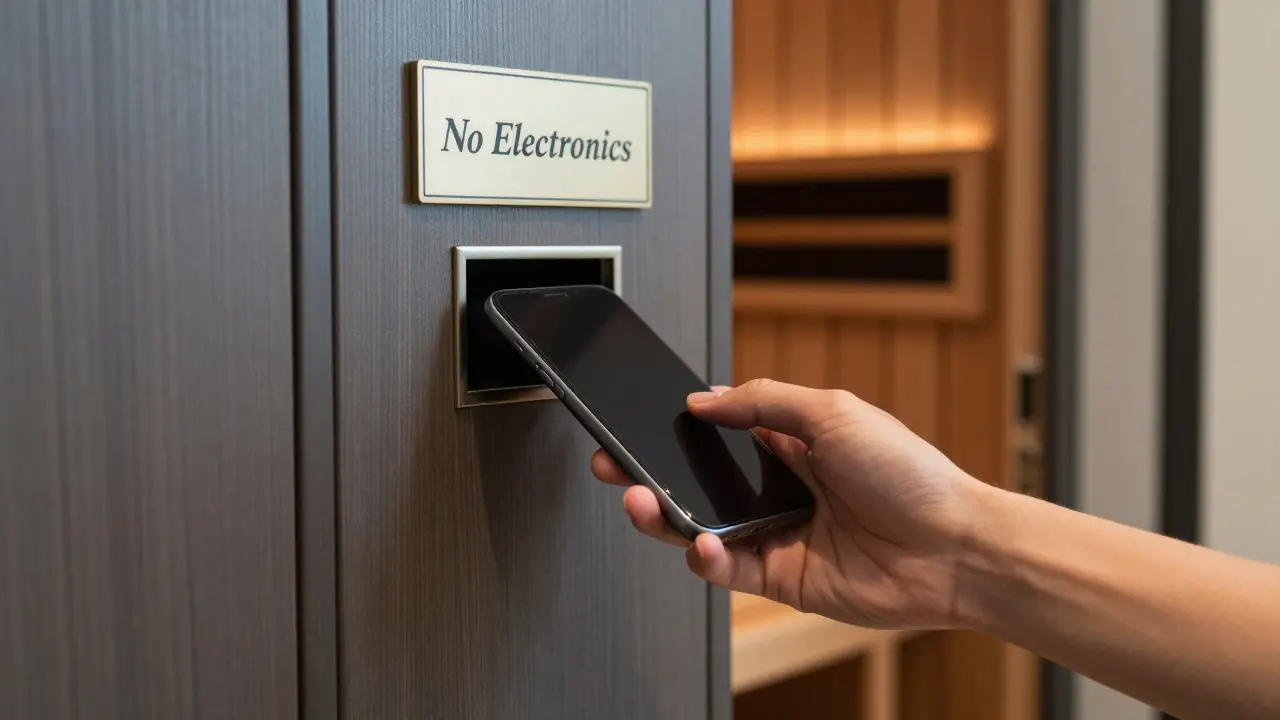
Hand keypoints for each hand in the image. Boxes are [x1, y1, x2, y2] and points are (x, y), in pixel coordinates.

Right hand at [590, 379, 987, 628]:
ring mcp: (777, 534)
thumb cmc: (910, 474)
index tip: (640, 422)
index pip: (718, 433)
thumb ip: (764, 400)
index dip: (678, 429)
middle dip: (652, 474)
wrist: (953, 546)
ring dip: (665, 516)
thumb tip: (704, 397)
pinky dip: (705, 558)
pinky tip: (701, 543)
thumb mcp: (833, 411)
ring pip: (701, 527)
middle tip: (615, 465)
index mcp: (791, 442)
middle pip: (698, 482)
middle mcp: (779, 488)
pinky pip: (726, 569)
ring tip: (642, 501)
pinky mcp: (781, 578)